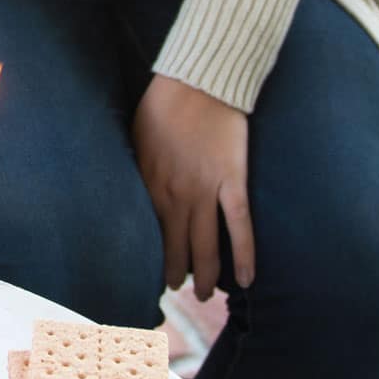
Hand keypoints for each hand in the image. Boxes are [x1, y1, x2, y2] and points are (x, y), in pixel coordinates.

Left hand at [132, 73, 252, 301]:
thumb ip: (137, 170)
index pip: (148, 233)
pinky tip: (245, 280)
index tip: (145, 271)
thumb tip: (132, 190)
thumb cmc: (162, 105)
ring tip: (202, 296)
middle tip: (175, 289)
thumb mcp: (135, 140)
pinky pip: (240, 226)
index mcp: (148, 185)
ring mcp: (205, 191)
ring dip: (204, 275)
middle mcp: (174, 196)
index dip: (148, 254)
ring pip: (205, 246)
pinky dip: (244, 255)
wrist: (196, 83)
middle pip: (174, 247)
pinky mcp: (232, 182)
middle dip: (173, 273)